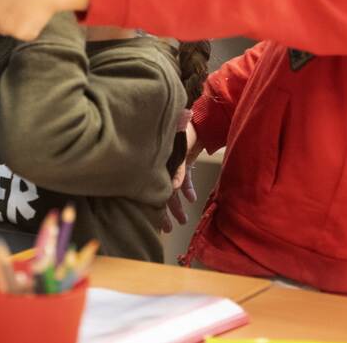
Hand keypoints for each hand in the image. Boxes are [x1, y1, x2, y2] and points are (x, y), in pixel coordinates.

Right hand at [162, 117, 199, 232]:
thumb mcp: (177, 148)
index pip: (151, 187)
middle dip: (164, 212)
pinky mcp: (182, 161)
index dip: (153, 205)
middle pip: (160, 192)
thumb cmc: (181, 129)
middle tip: (167, 229)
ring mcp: (171, 163)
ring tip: (182, 222)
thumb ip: (178, 169)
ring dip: (177, 205)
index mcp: (154, 162)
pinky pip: (184, 178)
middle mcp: (159, 164)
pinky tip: (192, 199)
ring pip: (172, 189)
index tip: (154, 221)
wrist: (195, 117)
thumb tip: (174, 189)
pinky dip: (188, 188)